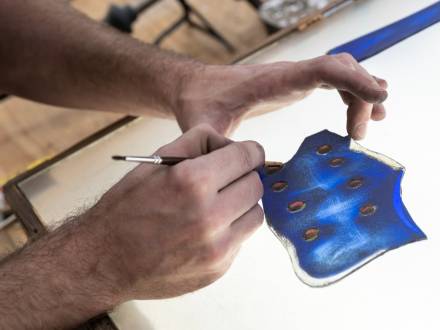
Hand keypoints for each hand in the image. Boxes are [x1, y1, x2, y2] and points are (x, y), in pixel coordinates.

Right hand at [88, 124, 264, 300]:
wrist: (106, 260)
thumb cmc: (127, 207)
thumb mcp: (157, 160)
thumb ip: (199, 141)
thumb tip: (232, 145)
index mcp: (193, 182)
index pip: (248, 156)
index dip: (249, 151)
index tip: (246, 155)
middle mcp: (210, 216)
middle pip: (256, 185)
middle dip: (243, 178)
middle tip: (224, 181)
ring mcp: (216, 248)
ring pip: (255, 214)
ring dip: (241, 206)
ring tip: (216, 206)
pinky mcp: (218, 269)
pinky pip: (241, 240)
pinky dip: (230, 230)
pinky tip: (205, 230)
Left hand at [174, 53, 387, 139]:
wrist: (195, 87)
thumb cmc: (200, 104)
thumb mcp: (202, 128)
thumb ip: (216, 148)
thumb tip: (244, 175)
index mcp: (271, 81)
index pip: (321, 69)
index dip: (353, 80)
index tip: (378, 97)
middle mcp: (287, 74)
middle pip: (339, 69)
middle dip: (360, 95)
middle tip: (360, 134)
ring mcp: (292, 77)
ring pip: (339, 72)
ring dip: (359, 94)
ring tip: (368, 127)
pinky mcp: (292, 84)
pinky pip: (330, 81)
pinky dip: (350, 93)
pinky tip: (359, 115)